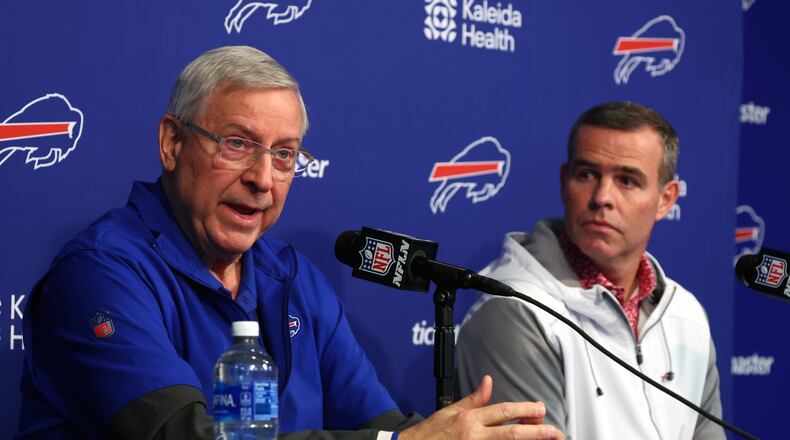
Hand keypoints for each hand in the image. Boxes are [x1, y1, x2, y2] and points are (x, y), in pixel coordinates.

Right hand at [398, 375, 562, 439]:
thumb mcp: (451, 410)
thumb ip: (474, 398)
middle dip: (536, 432)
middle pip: (511, 433)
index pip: (503, 412)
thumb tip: (488, 382)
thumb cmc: (431, 433)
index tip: (541, 409)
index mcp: (470, 419)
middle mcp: (474, 435)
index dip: (524, 410)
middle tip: (555, 432)